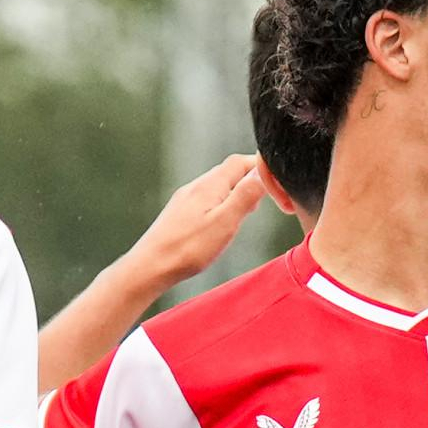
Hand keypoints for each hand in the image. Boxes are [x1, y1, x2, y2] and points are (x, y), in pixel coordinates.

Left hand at [129, 154, 279, 289]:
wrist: (150, 266)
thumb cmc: (188, 248)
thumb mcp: (225, 222)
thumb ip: (245, 196)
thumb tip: (262, 173)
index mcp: (211, 185)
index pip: (241, 162)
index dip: (262, 168)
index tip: (277, 184)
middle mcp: (197, 185)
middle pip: (229, 171)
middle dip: (251, 180)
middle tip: (268, 199)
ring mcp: (186, 198)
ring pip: (218, 185)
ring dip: (236, 193)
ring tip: (248, 211)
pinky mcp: (179, 212)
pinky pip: (206, 198)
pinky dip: (221, 203)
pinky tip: (222, 222)